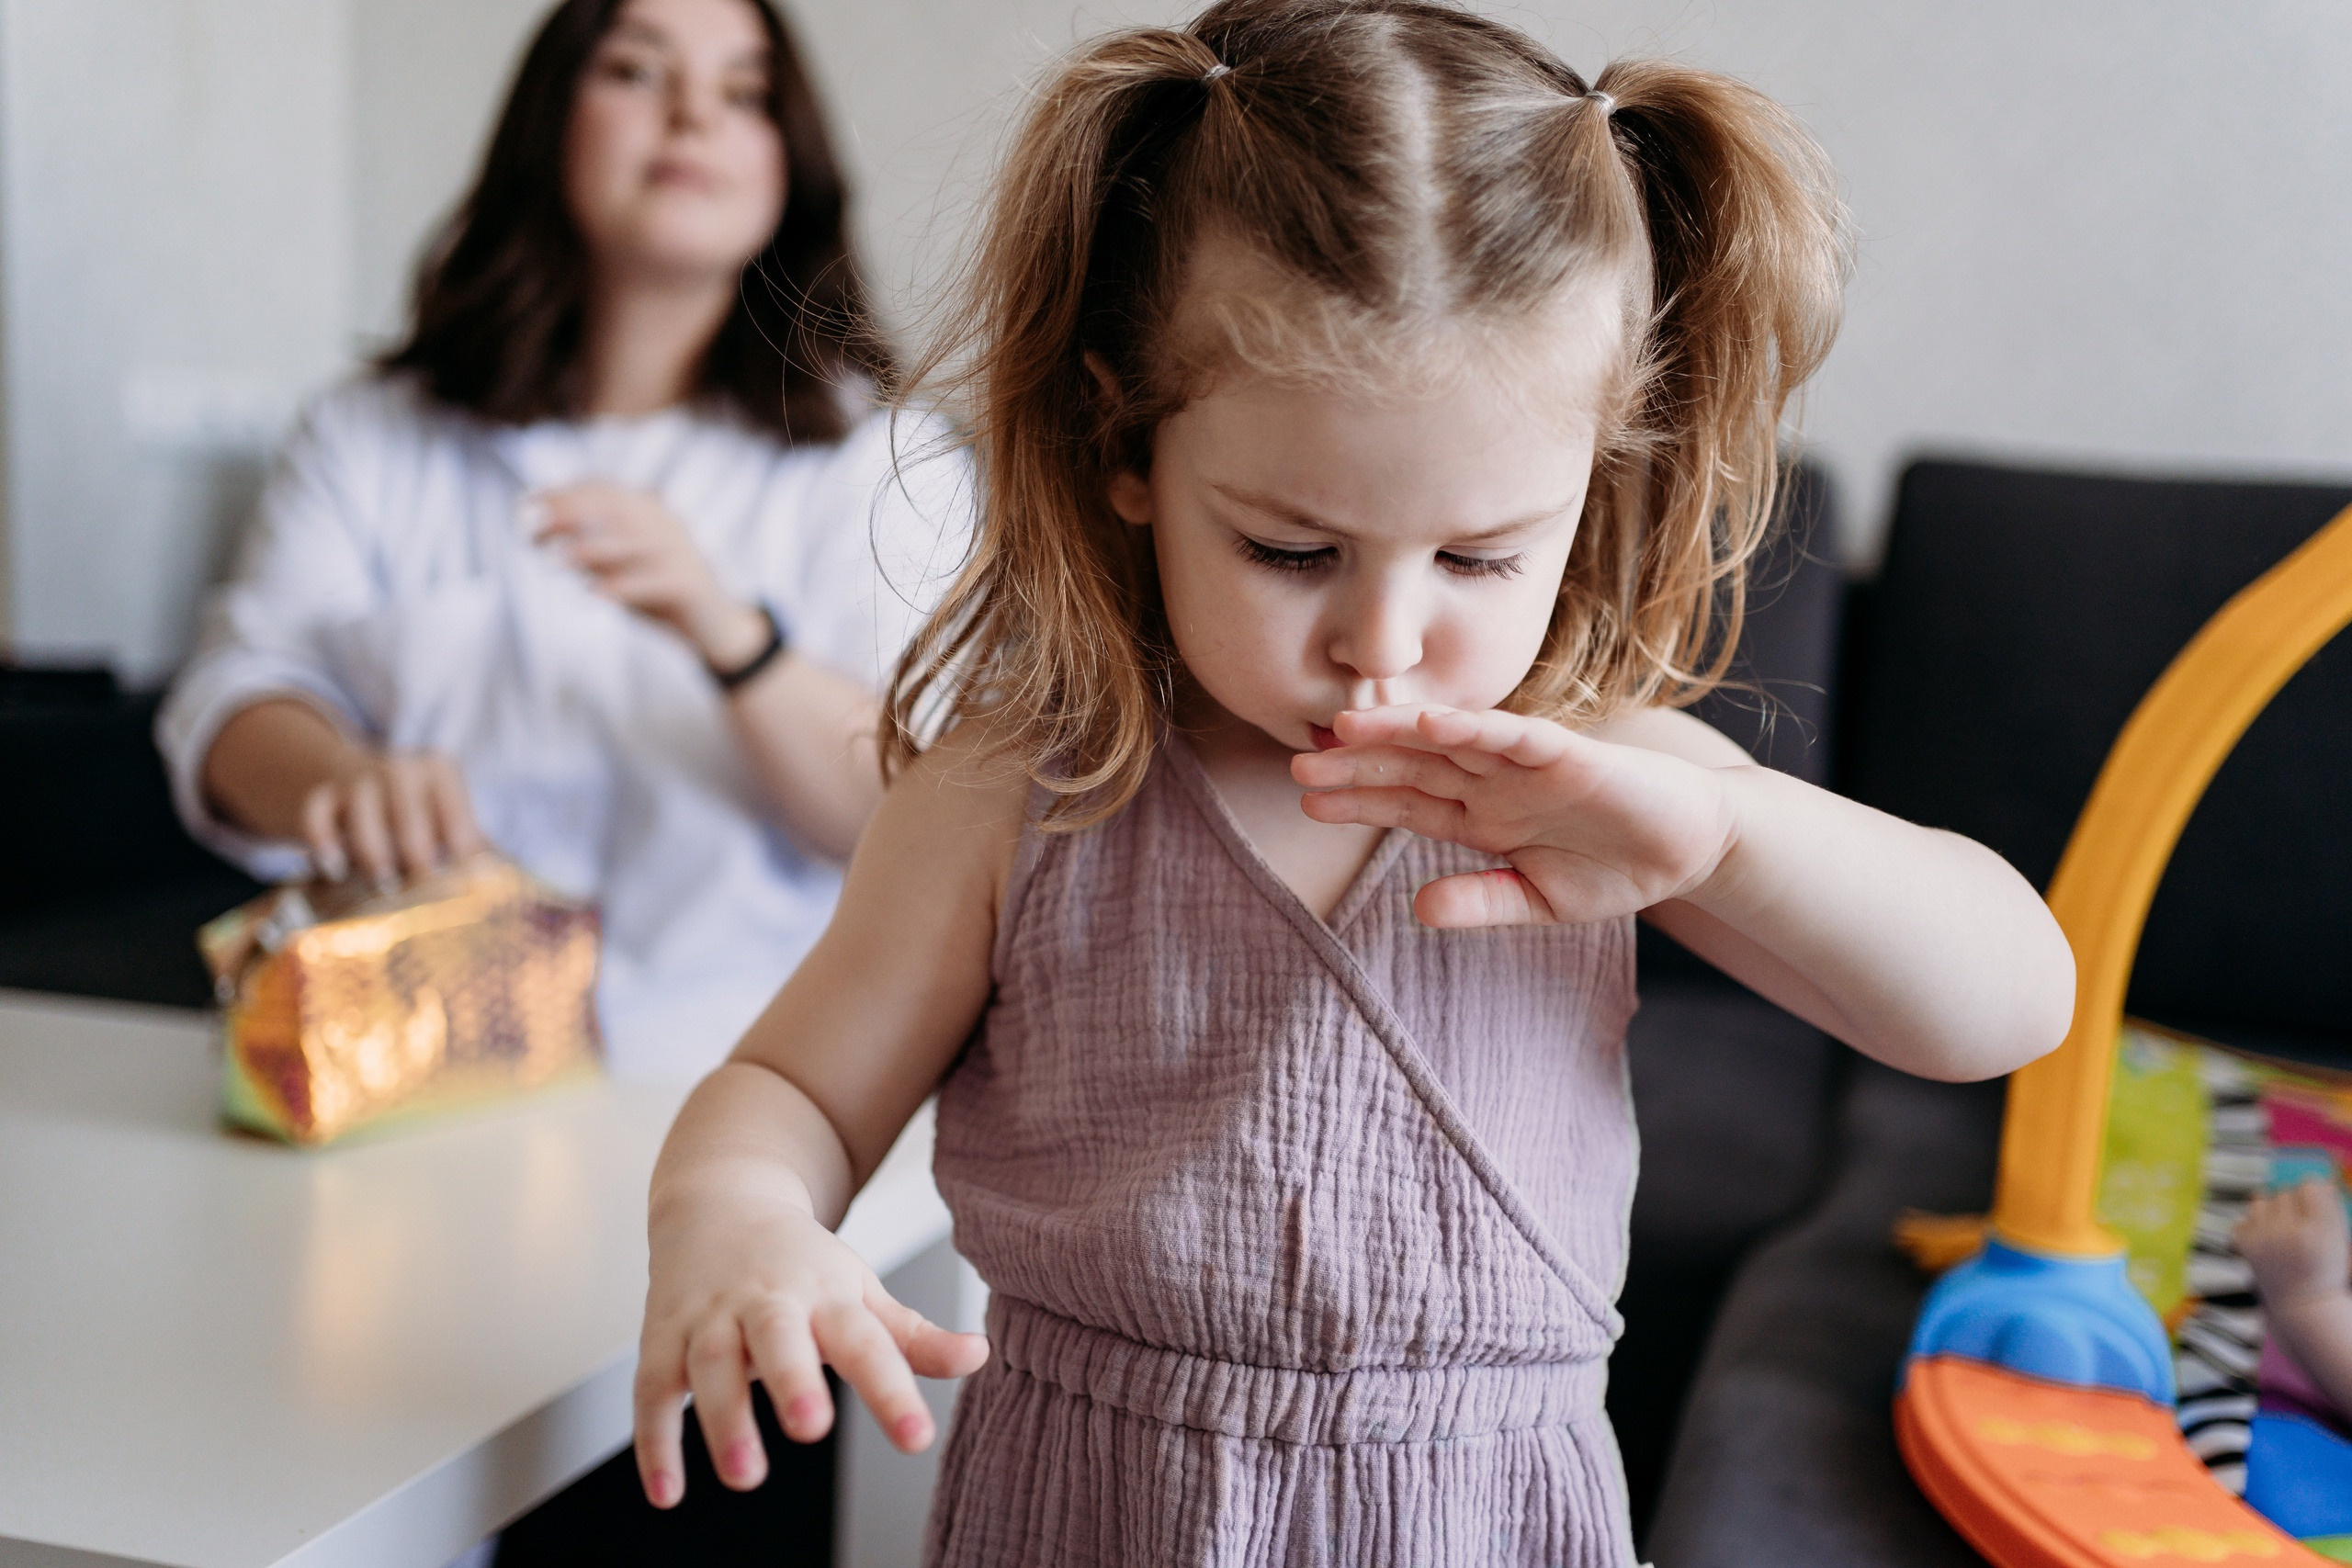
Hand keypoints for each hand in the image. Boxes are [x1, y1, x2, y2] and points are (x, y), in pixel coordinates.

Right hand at [300, 749, 483, 885]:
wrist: (352, 776)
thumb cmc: (415, 809)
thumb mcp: (447, 814)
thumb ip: (475, 844)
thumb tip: (512, 884)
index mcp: (440, 771)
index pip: (456, 818)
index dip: (461, 856)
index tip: (463, 888)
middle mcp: (400, 767)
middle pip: (410, 816)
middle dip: (417, 857)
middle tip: (423, 892)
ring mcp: (357, 778)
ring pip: (363, 816)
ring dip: (374, 854)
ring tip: (384, 885)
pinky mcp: (320, 793)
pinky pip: (316, 817)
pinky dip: (323, 844)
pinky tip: (334, 870)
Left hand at [532, 482, 768, 668]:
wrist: (715, 628)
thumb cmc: (657, 594)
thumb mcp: (622, 568)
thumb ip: (591, 552)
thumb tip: (544, 539)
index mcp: (649, 512)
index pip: (601, 490)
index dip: (561, 496)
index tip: (524, 509)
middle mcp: (665, 524)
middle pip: (614, 509)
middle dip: (570, 516)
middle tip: (533, 532)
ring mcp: (680, 551)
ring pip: (633, 542)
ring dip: (591, 549)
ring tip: (557, 560)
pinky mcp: (689, 583)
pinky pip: (652, 581)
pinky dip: (621, 586)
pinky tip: (593, 595)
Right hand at [633, 1182, 988, 1507]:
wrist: (718, 1202)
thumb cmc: (800, 1263)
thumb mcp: (859, 1290)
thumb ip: (913, 1336)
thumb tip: (979, 1356)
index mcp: (826, 1294)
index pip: (865, 1342)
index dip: (892, 1389)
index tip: (917, 1437)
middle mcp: (766, 1303)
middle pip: (778, 1338)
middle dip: (793, 1381)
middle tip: (814, 1428)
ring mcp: (709, 1318)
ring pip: (711, 1366)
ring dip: (725, 1420)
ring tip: (747, 1475)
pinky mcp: (662, 1339)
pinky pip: (653, 1390)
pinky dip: (655, 1442)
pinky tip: (666, 1493)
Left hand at [1290, 704, 1739, 928]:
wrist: (1695, 847)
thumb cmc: (1616, 866)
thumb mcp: (1539, 900)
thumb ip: (1481, 901)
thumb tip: (1416, 909)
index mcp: (1483, 816)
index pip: (1407, 803)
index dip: (1358, 800)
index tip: (1306, 800)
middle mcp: (1495, 783)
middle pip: (1413, 767)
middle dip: (1358, 764)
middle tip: (1299, 761)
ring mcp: (1528, 765)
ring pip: (1451, 742)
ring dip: (1400, 733)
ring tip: (1347, 727)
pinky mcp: (1570, 756)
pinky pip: (1515, 737)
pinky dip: (1476, 728)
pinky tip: (1434, 722)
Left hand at [2235, 1177, 2351, 1310]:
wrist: (2303, 1304)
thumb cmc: (2324, 1269)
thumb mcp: (2338, 1238)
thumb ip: (2330, 1207)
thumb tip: (2317, 1181)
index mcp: (2320, 1229)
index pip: (2310, 1186)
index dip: (2313, 1193)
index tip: (2314, 1203)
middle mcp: (2290, 1230)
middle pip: (2285, 1192)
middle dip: (2293, 1205)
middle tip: (2299, 1225)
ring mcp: (2264, 1237)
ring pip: (2261, 1200)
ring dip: (2271, 1212)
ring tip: (2281, 1231)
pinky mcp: (2245, 1245)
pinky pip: (2244, 1218)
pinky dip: (2253, 1227)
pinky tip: (2267, 1242)